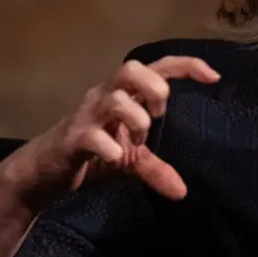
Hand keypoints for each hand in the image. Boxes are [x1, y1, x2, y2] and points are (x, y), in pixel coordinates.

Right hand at [23, 56, 219, 203]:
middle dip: (153, 87)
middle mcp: (104, 96)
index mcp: (123, 94)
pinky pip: (93, 136)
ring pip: (114, 99)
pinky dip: (111, 148)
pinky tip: (116, 158)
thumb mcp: (128, 161)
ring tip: (137, 140)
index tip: (214, 76)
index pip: (156, 67)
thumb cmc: (90, 154)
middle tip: (158, 115)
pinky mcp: (72, 139)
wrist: (44, 171)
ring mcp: (87, 115)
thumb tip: (181, 191)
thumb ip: (155, 168)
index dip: (185, 65)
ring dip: (135, 119)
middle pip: (130, 68)